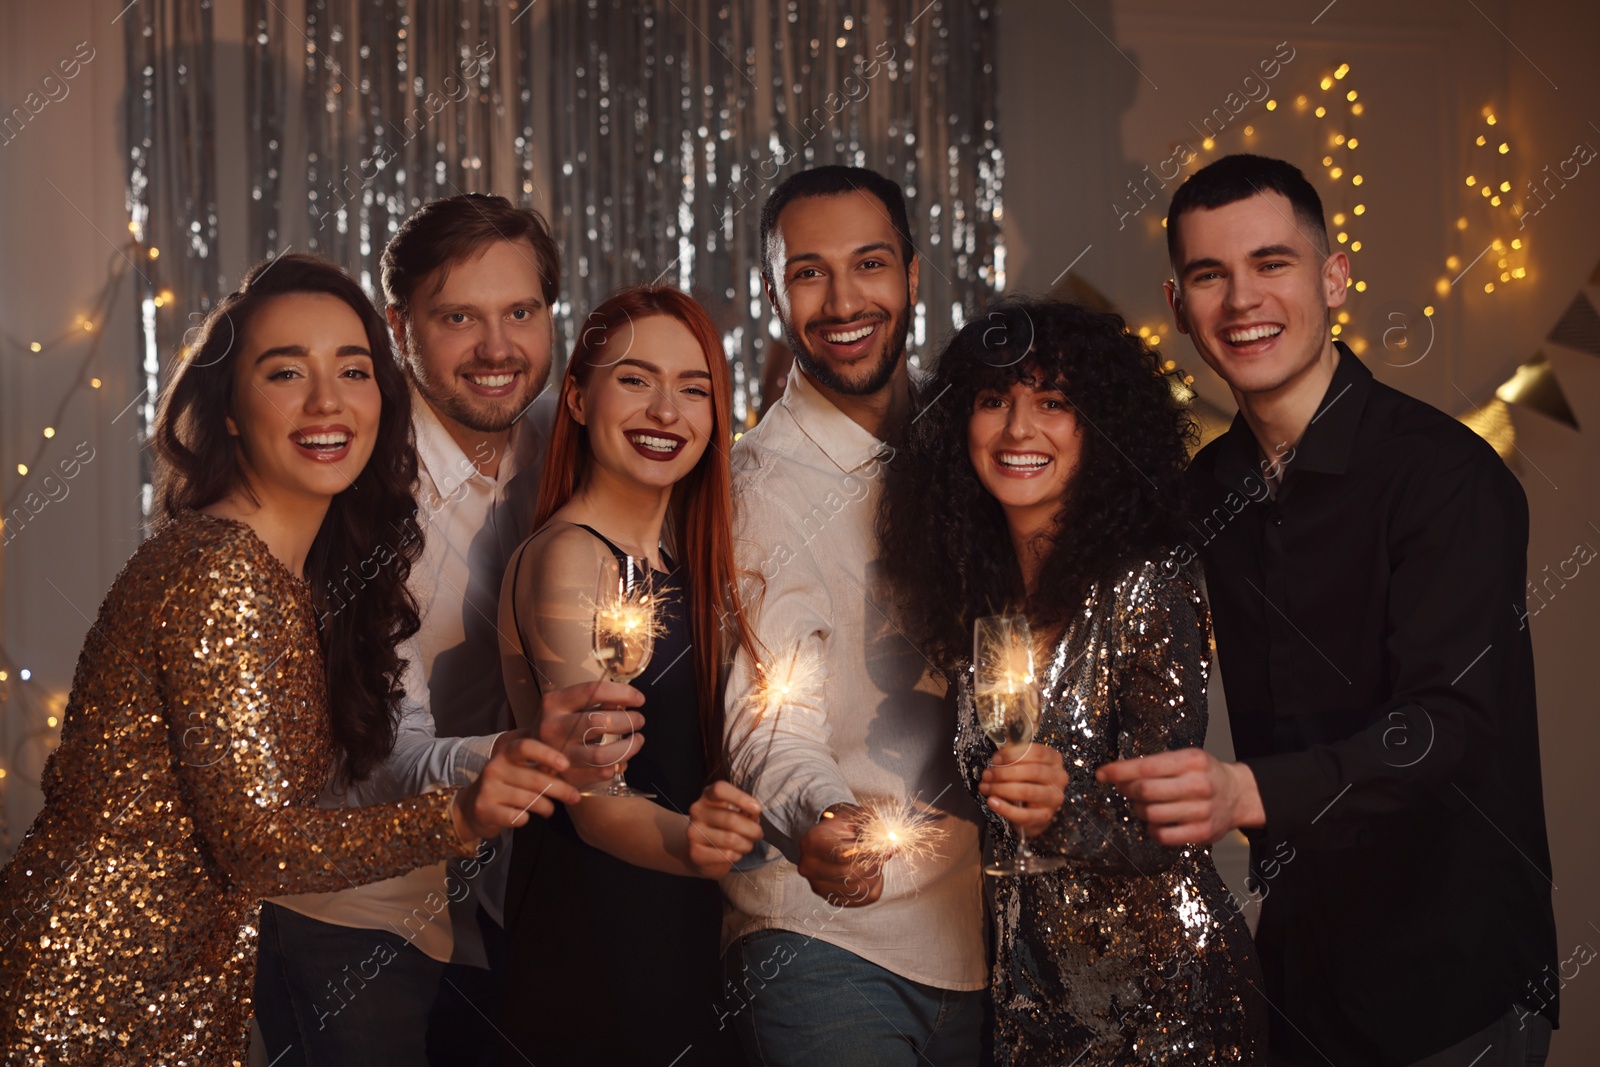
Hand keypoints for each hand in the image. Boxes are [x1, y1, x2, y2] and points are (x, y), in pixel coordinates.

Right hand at [452, 735, 581, 843]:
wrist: (471, 807)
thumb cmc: (505, 784)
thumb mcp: (517, 768)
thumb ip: (538, 764)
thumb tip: (573, 764)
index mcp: (505, 753)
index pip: (526, 747)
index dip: (547, 754)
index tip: (565, 765)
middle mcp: (494, 767)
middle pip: (535, 778)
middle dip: (560, 789)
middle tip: (575, 797)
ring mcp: (488, 789)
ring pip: (529, 800)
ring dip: (546, 807)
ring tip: (550, 810)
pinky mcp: (484, 809)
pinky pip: (516, 816)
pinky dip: (526, 818)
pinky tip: (527, 816)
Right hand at [535, 679, 645, 787]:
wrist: (531, 755)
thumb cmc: (559, 725)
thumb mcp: (568, 706)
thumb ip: (595, 701)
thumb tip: (626, 702)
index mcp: (554, 703)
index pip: (593, 691)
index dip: (622, 693)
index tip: (639, 699)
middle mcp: (553, 727)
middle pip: (599, 722)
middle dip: (628, 721)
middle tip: (639, 720)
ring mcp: (559, 755)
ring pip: (602, 755)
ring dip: (628, 747)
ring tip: (638, 740)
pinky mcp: (566, 777)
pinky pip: (601, 773)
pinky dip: (617, 766)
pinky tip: (622, 759)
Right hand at [685, 781, 764, 878]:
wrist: (701, 851)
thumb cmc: (723, 828)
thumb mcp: (734, 813)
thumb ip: (746, 811)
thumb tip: (755, 813)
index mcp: (708, 796)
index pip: (720, 789)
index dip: (741, 798)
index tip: (757, 809)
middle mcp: (697, 811)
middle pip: (731, 819)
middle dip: (752, 829)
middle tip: (759, 834)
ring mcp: (693, 832)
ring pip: (731, 839)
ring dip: (746, 844)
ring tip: (747, 845)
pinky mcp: (695, 852)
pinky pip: (726, 854)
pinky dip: (737, 855)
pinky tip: (735, 853)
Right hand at [797, 804, 884, 907]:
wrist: (831, 838)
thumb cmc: (847, 825)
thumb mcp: (859, 817)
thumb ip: (875, 827)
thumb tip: (894, 844)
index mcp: (812, 842)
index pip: (842, 856)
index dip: (867, 852)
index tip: (883, 846)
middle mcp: (809, 866)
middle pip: (848, 875)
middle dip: (872, 864)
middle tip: (884, 853)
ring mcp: (818, 885)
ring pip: (857, 890)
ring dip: (875, 875)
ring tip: (878, 860)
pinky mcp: (831, 898)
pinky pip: (862, 899)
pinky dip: (874, 886)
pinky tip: (874, 872)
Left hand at [980, 741, 1067, 836]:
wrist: (1033, 809)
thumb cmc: (1026, 780)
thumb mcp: (1022, 764)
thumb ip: (1012, 757)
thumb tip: (998, 757)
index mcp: (1054, 759)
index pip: (1036, 752)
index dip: (1013, 754)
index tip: (995, 759)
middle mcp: (1059, 777)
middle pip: (1032, 771)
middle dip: (1004, 773)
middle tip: (987, 775)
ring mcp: (1054, 798)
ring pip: (1027, 791)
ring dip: (1002, 789)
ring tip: (986, 787)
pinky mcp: (1045, 817)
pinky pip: (1023, 814)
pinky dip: (1004, 808)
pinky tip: (992, 802)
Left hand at [1096, 748, 1264, 844]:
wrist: (1239, 795)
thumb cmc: (1205, 774)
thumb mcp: (1186, 758)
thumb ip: (1156, 764)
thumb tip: (1116, 774)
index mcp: (1193, 761)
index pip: (1146, 766)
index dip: (1119, 771)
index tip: (1101, 773)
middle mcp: (1199, 785)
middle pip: (1145, 791)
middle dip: (1127, 790)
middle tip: (1124, 789)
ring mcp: (1203, 811)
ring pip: (1150, 814)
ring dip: (1138, 809)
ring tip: (1143, 804)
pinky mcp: (1202, 834)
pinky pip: (1162, 835)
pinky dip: (1151, 829)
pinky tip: (1155, 821)